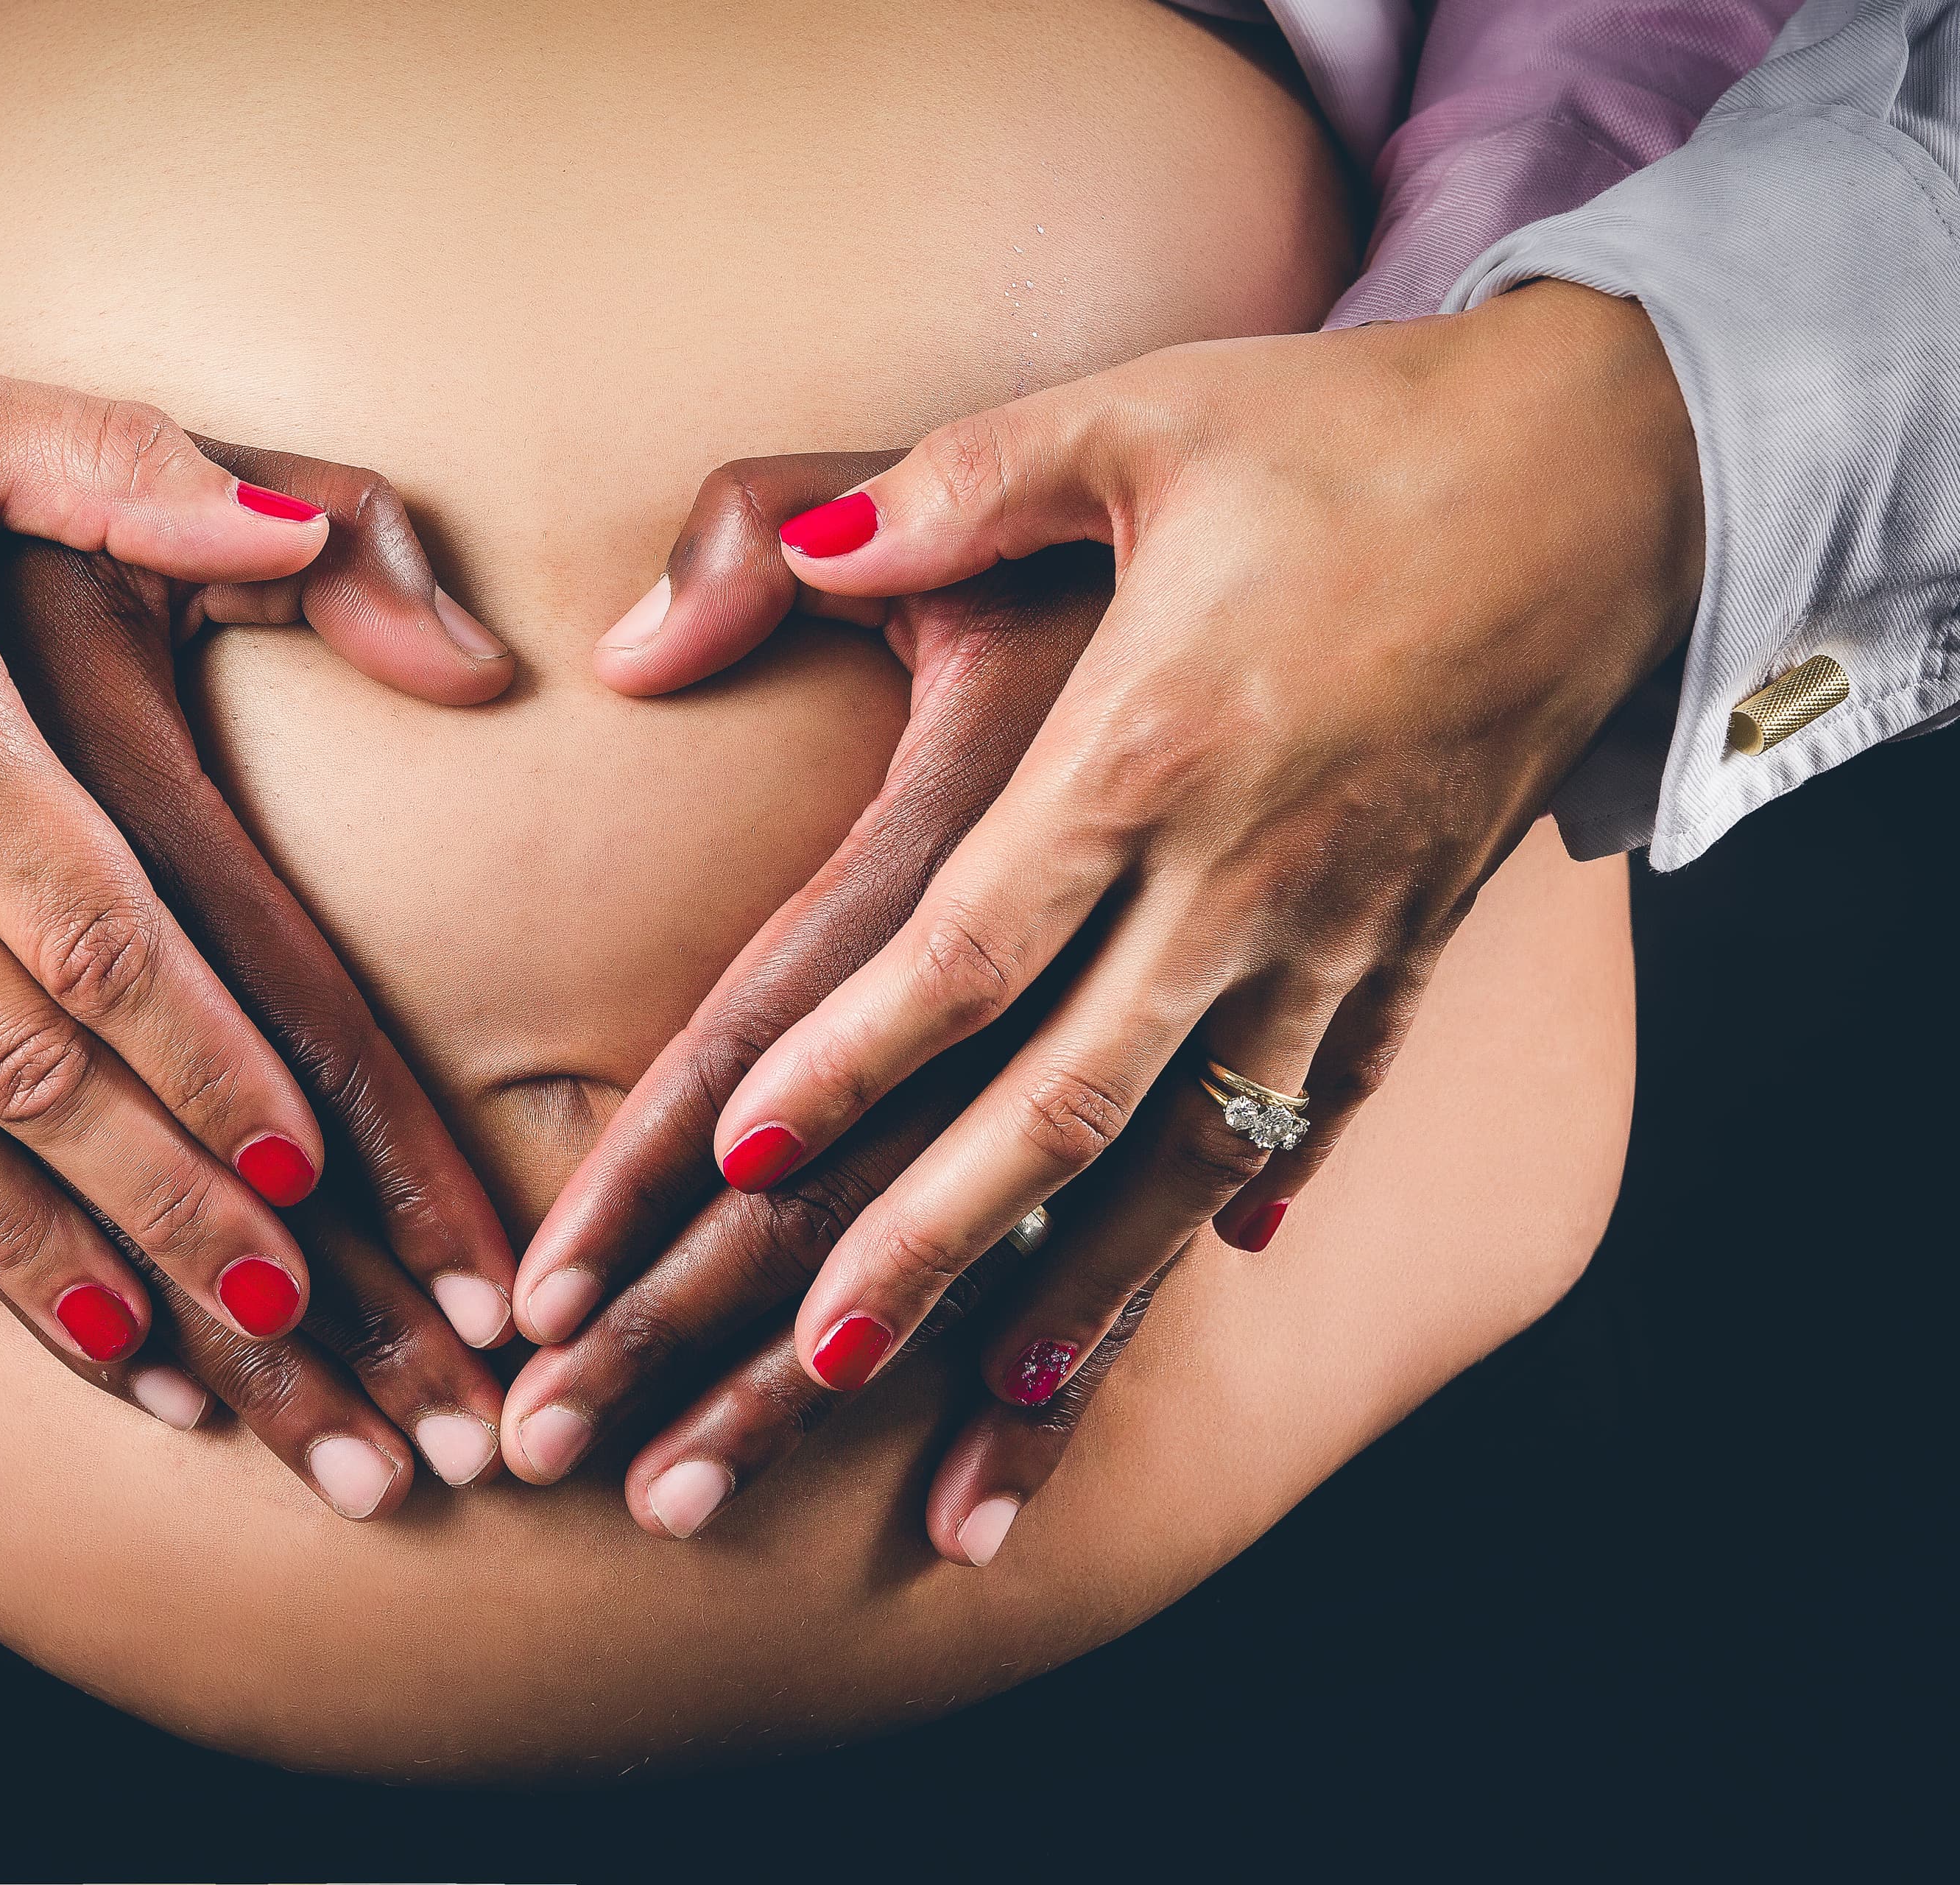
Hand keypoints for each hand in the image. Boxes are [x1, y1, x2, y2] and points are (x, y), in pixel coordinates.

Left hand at [516, 282, 1701, 1554]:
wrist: (1620, 466)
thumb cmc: (1348, 431)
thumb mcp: (1132, 419)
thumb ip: (938, 493)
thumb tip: (778, 559)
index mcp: (1147, 743)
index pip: (968, 945)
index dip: (849, 1061)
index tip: (738, 1168)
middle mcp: (1241, 871)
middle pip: (1061, 1100)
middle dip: (929, 1243)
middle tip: (808, 1366)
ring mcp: (1338, 927)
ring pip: (1192, 1150)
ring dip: (1085, 1287)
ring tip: (986, 1406)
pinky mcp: (1411, 944)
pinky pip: (1321, 1106)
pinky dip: (1248, 1199)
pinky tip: (1201, 1272)